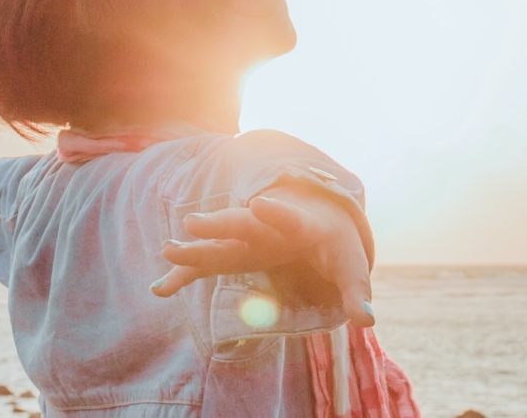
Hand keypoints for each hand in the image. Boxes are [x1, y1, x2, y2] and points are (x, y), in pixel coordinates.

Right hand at [153, 188, 374, 326]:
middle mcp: (269, 228)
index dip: (277, 213)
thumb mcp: (351, 265)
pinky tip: (160, 288)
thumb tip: (365, 321)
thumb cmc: (336, 243)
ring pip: (219, 242)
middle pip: (242, 225)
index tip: (260, 205)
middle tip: (192, 223)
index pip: (289, 218)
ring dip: (194, 248)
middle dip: (219, 224)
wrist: (319, 217)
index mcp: (301, 226)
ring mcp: (248, 240)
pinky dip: (185, 274)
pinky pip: (207, 265)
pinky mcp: (236, 255)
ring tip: (167, 250)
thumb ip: (357, 292)